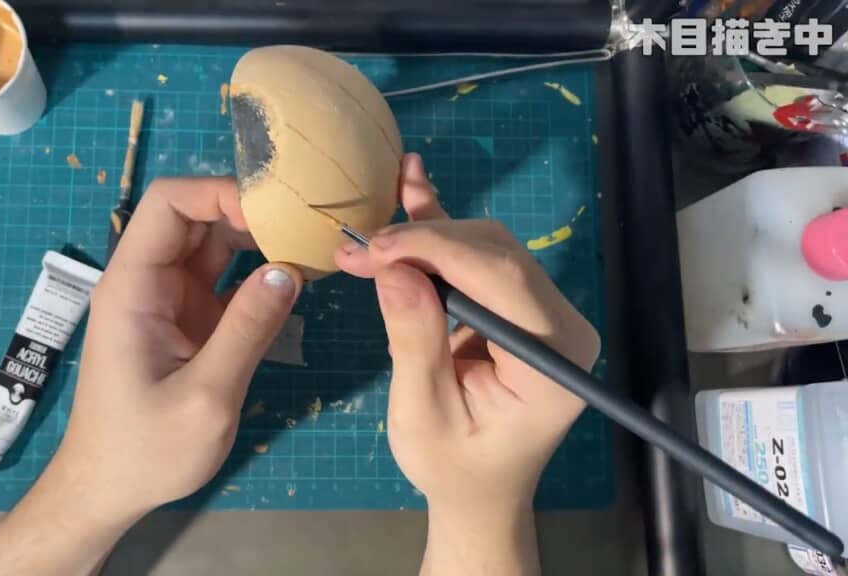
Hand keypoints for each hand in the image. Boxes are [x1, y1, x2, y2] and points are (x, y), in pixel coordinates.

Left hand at [59, 177, 303, 515]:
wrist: (108, 491)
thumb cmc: (145, 450)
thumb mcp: (206, 396)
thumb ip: (247, 330)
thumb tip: (288, 271)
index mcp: (133, 286)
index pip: (169, 204)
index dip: (219, 194)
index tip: (275, 212)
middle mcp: (148, 282)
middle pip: (195, 218)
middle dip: (249, 212)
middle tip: (306, 225)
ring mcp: (168, 300)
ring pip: (213, 246)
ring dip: (258, 240)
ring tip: (311, 244)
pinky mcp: (188, 322)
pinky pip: (224, 281)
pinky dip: (258, 274)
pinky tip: (297, 276)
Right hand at [336, 153, 599, 574]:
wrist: (479, 489)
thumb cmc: (454, 467)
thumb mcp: (424, 416)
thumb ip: (415, 342)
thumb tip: (394, 271)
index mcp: (553, 358)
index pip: (500, 279)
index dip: (436, 251)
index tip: (375, 248)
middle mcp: (560, 324)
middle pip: (494, 254)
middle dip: (422, 243)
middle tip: (358, 250)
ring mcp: (542, 311)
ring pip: (483, 246)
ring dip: (424, 235)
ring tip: (366, 239)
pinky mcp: (518, 304)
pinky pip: (480, 256)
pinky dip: (443, 227)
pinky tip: (414, 186)